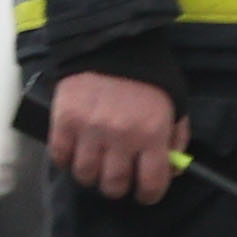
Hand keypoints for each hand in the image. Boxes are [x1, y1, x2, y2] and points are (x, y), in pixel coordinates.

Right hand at [48, 70, 183, 204]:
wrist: (112, 41)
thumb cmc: (148, 75)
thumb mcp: (175, 104)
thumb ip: (175, 138)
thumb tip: (172, 170)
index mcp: (152, 132)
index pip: (151, 183)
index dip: (149, 195)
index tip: (145, 194)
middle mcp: (121, 136)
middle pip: (114, 185)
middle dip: (118, 187)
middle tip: (119, 178)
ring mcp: (90, 129)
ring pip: (86, 176)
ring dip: (92, 175)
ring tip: (96, 164)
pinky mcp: (64, 120)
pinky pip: (60, 157)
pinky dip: (67, 160)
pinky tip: (76, 151)